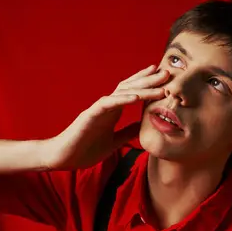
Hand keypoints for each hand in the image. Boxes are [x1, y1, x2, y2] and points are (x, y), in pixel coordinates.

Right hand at [39, 65, 168, 169]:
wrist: (64, 158)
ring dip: (142, 87)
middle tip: (167, 72)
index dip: (147, 83)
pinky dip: (122, 99)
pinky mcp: (90, 115)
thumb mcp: (114, 141)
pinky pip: (108, 104)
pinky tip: (136, 96)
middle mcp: (107, 106)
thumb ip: (128, 132)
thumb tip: (143, 126)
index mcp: (113, 111)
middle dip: (149, 80)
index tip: (163, 77)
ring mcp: (98, 109)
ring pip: (122, 93)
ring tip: (159, 83)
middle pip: (130, 87)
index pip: (132, 92)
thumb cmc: (85, 149)